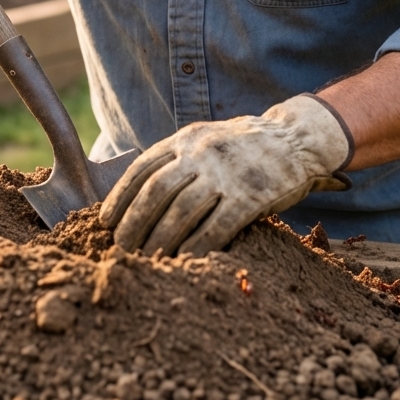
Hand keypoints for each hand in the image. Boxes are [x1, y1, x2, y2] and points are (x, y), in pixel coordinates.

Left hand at [100, 94, 352, 256]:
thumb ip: (175, 159)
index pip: (141, 168)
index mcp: (185, 138)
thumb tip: (135, 195)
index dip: (120, 197)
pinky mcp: (250, 196)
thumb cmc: (241, 147)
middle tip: (122, 249)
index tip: (106, 222)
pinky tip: (184, 261)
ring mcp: (226, 174)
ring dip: (160, 241)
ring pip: (181, 212)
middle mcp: (201, 153)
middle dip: (134, 223)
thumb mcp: (203, 139)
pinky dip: (195, 247)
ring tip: (147, 260)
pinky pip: (216, 227)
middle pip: (156, 192)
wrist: (293, 140)